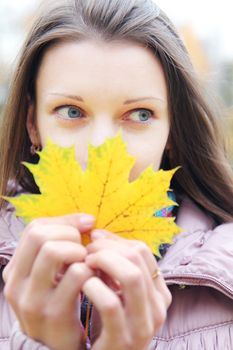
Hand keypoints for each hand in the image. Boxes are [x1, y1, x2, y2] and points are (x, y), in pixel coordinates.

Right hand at [3, 213, 94, 349]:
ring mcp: (33, 299)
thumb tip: (87, 220)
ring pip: (54, 251)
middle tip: (83, 249)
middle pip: (41, 236)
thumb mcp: (48, 275)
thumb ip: (60, 246)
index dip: (64, 221)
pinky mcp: (54, 312)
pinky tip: (93, 278)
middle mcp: (17, 283)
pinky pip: (76, 274)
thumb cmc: (57, 301)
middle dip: (70, 234)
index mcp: (15, 269)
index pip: (35, 228)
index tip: (85, 226)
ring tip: (86, 263)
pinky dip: (90, 269)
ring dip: (79, 251)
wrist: (54, 346)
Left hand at [84, 230, 170, 349]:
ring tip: (86, 264)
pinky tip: (84, 285)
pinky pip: (110, 303)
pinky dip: (94, 287)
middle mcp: (158, 307)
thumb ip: (115, 265)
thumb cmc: (110, 323)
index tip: (95, 240)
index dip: (115, 240)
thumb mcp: (120, 292)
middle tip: (87, 251)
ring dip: (104, 262)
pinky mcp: (122, 340)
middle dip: (107, 247)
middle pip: (137, 257)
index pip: (142, 250)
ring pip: (131, 275)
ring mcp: (142, 325)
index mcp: (159, 292)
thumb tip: (98, 234)